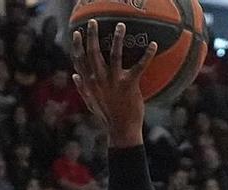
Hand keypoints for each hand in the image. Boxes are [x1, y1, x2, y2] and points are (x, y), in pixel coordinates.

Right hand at [70, 21, 156, 147]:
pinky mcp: (129, 85)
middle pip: (93, 53)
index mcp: (90, 83)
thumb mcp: (90, 104)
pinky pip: (139, 66)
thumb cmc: (107, 117)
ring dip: (118, 38)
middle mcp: (100, 80)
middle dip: (92, 36)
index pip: (79, 61)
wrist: (121, 130)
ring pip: (114, 55)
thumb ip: (82, 89)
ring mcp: (114, 82)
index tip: (77, 32)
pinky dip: (147, 55)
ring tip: (121, 25)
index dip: (77, 46)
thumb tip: (74, 75)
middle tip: (93, 21)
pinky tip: (154, 44)